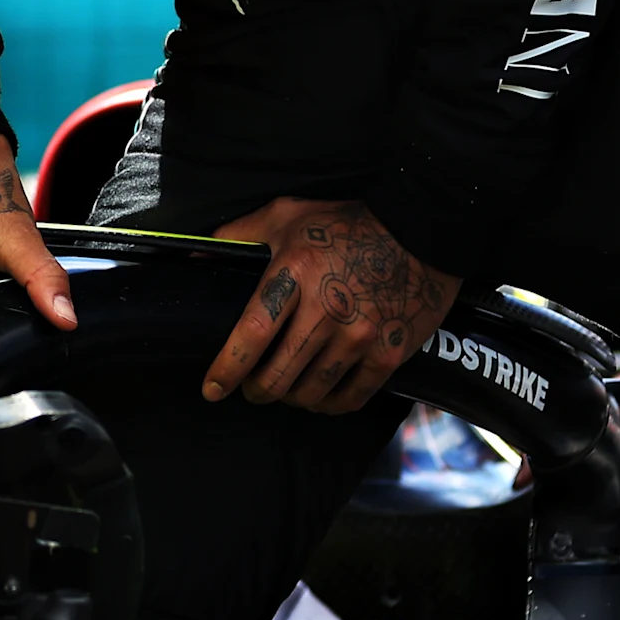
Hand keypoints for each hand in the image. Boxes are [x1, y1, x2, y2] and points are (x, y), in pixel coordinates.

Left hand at [204, 198, 458, 413]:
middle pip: (277, 377)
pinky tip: (321, 395)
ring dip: (291, 397)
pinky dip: (329, 404)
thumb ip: (242, 234)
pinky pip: (349, 399)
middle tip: (253, 387)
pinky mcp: (389, 354)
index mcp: (295, 274)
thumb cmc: (350, 222)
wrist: (421, 229)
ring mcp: (359, 336)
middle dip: (256, 390)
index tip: (212, 389)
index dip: (227, 369)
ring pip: (310, 394)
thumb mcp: (289, 214)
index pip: (252, 334)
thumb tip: (198, 255)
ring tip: (288, 387)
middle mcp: (327, 311)